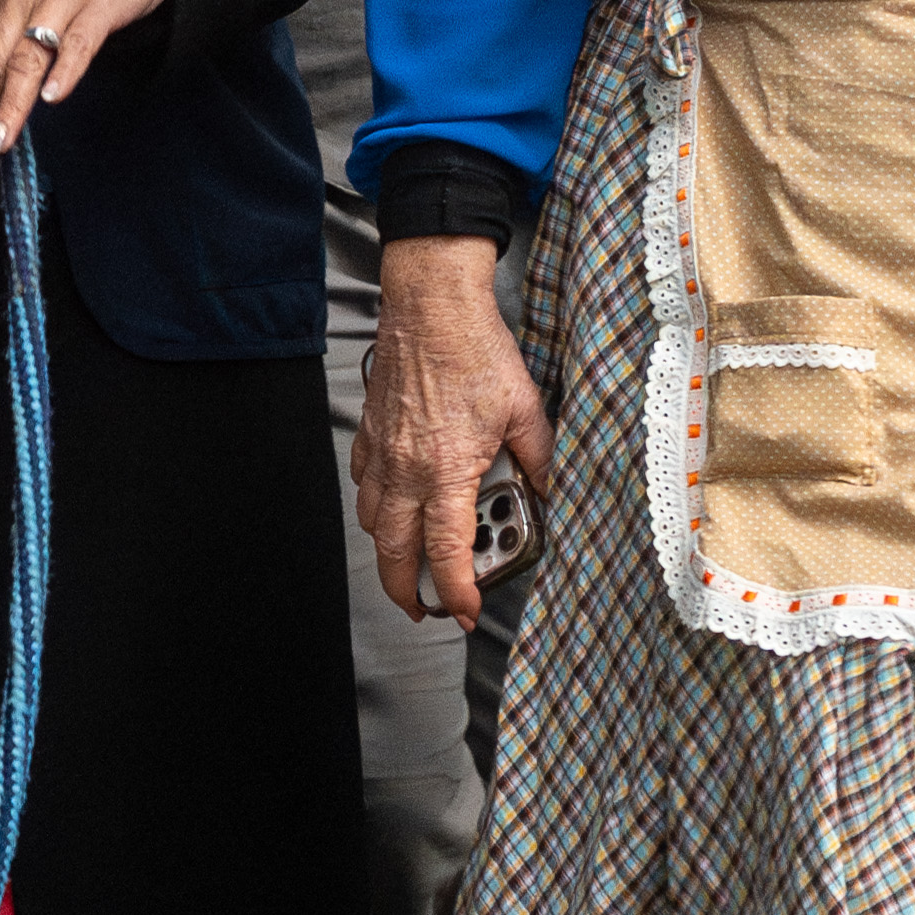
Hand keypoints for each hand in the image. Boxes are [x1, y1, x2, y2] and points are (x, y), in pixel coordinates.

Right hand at [361, 231, 549, 623]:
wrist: (430, 303)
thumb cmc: (474, 348)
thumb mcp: (525, 408)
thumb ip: (539, 457)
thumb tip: (550, 487)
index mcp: (445, 470)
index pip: (445, 552)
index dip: (456, 591)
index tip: (465, 611)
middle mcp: (405, 469)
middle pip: (394, 553)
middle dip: (407, 592)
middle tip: (426, 607)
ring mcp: (381, 452)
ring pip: (373, 523)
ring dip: (390, 552)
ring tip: (411, 564)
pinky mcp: (370, 432)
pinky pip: (364, 485)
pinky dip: (376, 507)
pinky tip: (395, 505)